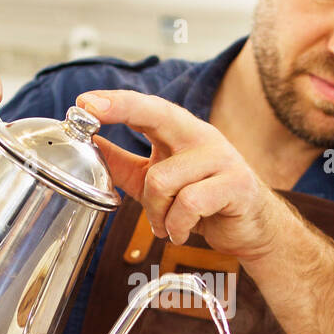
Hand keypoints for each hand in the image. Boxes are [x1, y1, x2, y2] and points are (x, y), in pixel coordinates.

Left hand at [76, 89, 284, 262]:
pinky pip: (188, 204)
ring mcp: (221, 158)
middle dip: (121, 108)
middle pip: (158, 114)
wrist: (250, 228)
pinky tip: (181, 232)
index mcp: (180, 133)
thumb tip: (88, 145)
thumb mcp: (155, 180)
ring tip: (165, 225)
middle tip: (89, 108)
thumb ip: (122, 164)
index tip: (84, 101)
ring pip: (162, 180)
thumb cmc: (203, 202)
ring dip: (155, 214)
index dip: (115, 102)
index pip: (146, 108)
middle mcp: (201, 136)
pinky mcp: (236, 184)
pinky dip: (176, 226)